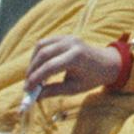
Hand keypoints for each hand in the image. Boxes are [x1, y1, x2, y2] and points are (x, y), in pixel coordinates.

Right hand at [19, 31, 133, 99]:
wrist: (107, 63)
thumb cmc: (91, 78)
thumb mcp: (73, 88)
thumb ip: (53, 91)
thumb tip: (34, 97)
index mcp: (76, 57)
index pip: (49, 67)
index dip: (35, 79)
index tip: (27, 90)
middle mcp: (71, 44)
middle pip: (43, 54)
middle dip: (31, 70)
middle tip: (27, 85)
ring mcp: (68, 37)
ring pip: (41, 46)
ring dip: (33, 61)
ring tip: (32, 77)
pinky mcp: (65, 36)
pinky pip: (46, 42)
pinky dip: (38, 54)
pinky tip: (38, 66)